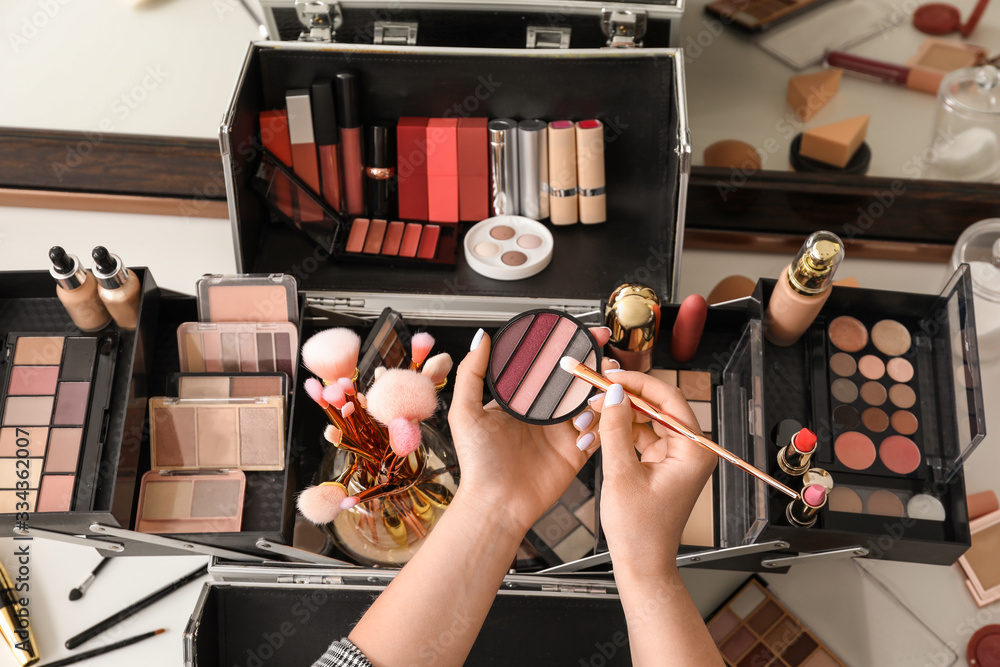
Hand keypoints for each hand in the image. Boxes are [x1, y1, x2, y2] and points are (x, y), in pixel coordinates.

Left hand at [447, 327, 612, 537]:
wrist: (495, 504)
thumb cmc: (477, 463)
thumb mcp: (466, 412)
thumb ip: (472, 372)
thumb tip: (482, 337)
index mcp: (522, 400)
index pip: (548, 366)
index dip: (567, 348)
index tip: (583, 332)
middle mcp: (544, 413)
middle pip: (577, 380)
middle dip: (594, 365)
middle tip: (602, 359)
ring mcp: (563, 431)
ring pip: (593, 402)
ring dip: (601, 392)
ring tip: (600, 390)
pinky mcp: (577, 452)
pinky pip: (600, 431)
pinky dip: (603, 422)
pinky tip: (591, 421)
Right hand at [580, 371, 715, 576]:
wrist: (641, 564)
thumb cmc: (639, 531)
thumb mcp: (621, 474)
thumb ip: (616, 429)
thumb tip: (614, 394)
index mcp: (692, 451)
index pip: (668, 399)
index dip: (638, 383)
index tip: (612, 375)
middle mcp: (689, 451)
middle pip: (657, 407)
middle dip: (625, 397)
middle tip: (597, 389)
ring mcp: (675, 458)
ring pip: (646, 420)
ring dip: (619, 414)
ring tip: (593, 410)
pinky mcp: (660, 465)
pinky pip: (640, 436)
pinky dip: (620, 431)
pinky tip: (599, 427)